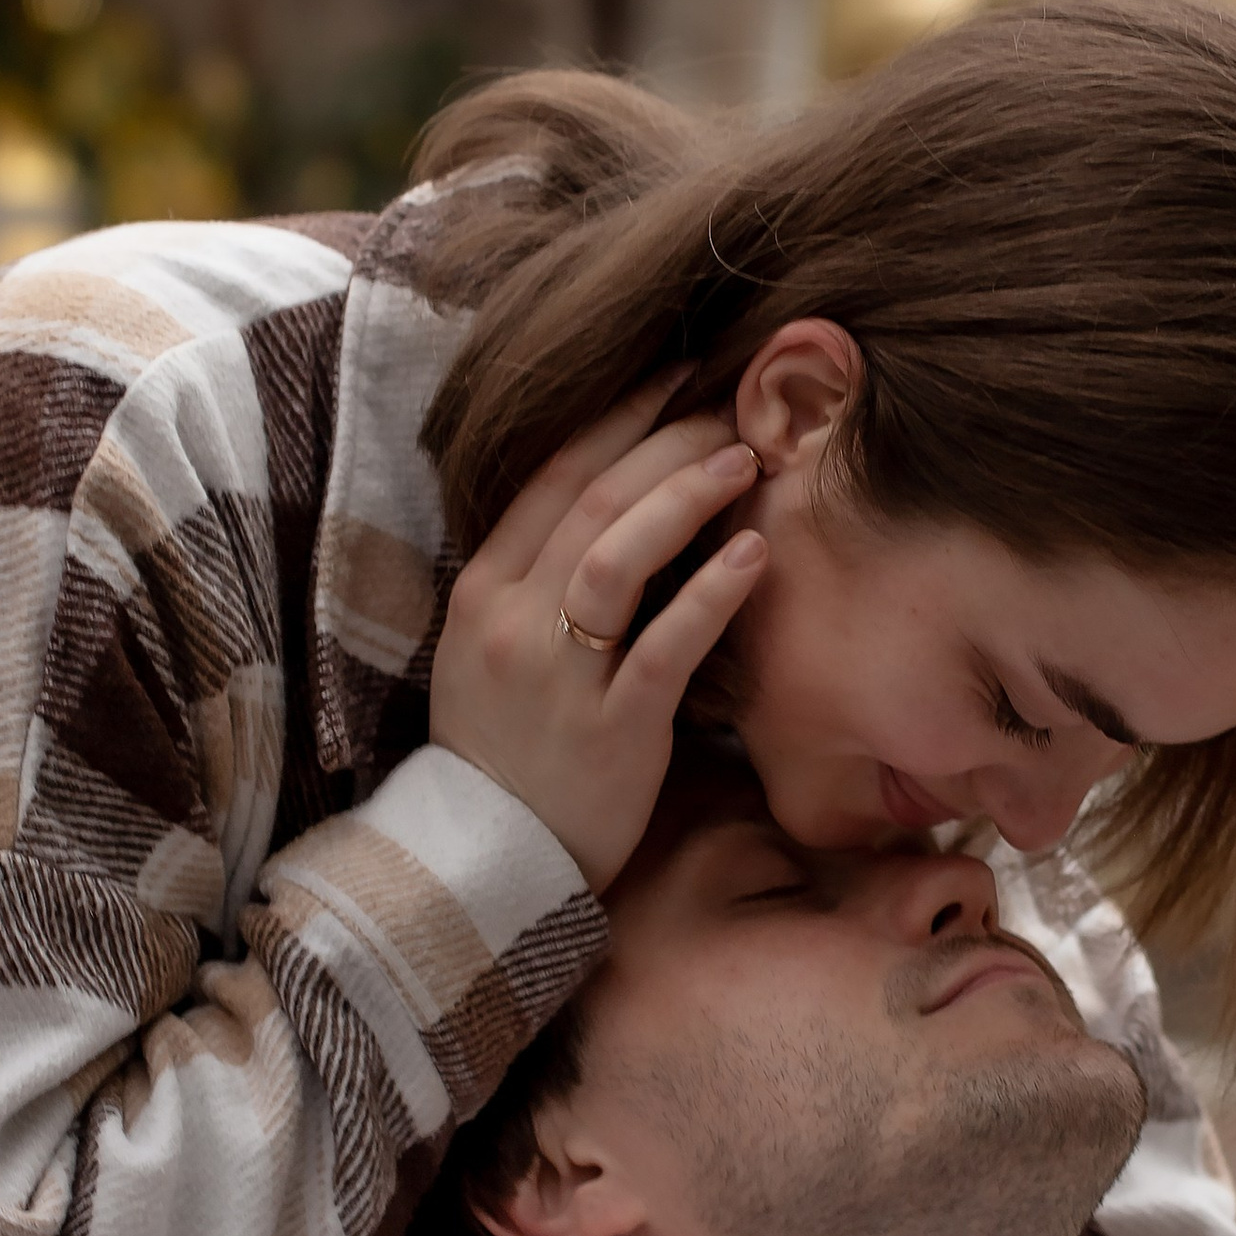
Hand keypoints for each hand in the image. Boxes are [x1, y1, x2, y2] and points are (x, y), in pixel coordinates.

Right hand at [429, 387, 766, 891]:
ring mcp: (558, 676)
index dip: (619, 416)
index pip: (553, 476)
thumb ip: (538, 578)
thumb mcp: (494, 650)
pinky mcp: (611, 730)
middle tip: (728, 407)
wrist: (493, 860)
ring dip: (684, 495)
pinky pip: (666, 646)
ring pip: (617, 556)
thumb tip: (616, 500)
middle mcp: (511, 621)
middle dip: (665, 441)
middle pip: (591, 500)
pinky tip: (753, 554)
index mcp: (482, 590)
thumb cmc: (511, 749)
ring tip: (744, 458)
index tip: (675, 376)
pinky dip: (712, 593)